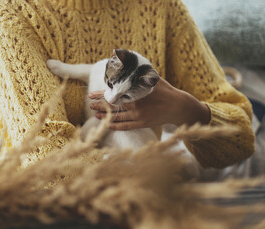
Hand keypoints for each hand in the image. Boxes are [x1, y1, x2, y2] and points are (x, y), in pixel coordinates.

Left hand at [89, 78, 209, 129]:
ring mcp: (138, 116)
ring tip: (96, 115)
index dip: (101, 94)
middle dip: (99, 106)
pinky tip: (108, 125)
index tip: (91, 94)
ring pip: (117, 117)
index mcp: (135, 93)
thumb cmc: (164, 90)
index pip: (113, 93)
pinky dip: (115, 126)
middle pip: (112, 106)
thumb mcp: (151, 78)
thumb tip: (123, 62)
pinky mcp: (142, 124)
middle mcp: (135, 105)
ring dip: (105, 116)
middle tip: (90, 105)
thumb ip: (137, 73)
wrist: (177, 106)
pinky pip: (125, 127)